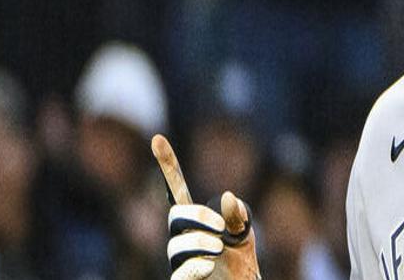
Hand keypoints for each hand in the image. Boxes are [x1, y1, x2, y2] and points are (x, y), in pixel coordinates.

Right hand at [151, 135, 260, 279]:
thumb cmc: (241, 259)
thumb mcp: (245, 232)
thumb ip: (238, 214)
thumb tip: (226, 197)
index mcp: (197, 218)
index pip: (177, 188)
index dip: (167, 164)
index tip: (157, 137)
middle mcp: (183, 235)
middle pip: (175, 216)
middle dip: (196, 217)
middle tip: (220, 227)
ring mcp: (180, 259)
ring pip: (176, 246)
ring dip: (199, 243)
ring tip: (220, 248)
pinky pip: (179, 273)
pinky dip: (195, 266)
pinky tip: (210, 265)